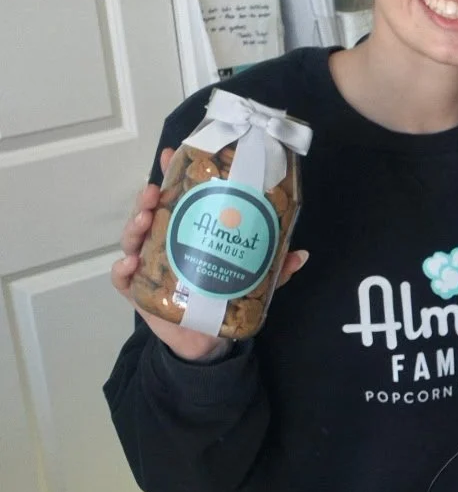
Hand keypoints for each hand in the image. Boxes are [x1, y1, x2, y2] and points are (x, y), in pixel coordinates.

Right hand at [112, 148, 307, 362]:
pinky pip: (122, 278)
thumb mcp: (250, 281)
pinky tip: (131, 263)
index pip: (175, 197)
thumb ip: (272, 269)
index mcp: (185, 231)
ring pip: (132, 240)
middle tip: (154, 190)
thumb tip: (301, 255)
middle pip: (148, 214)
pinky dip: (122, 269)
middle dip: (147, 199)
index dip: (171, 173)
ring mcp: (145, 265)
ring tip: (143, 218)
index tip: (169, 154)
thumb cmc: (221, 297)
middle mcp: (161, 242)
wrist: (205, 338)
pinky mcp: (136, 292)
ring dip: (134, 226)